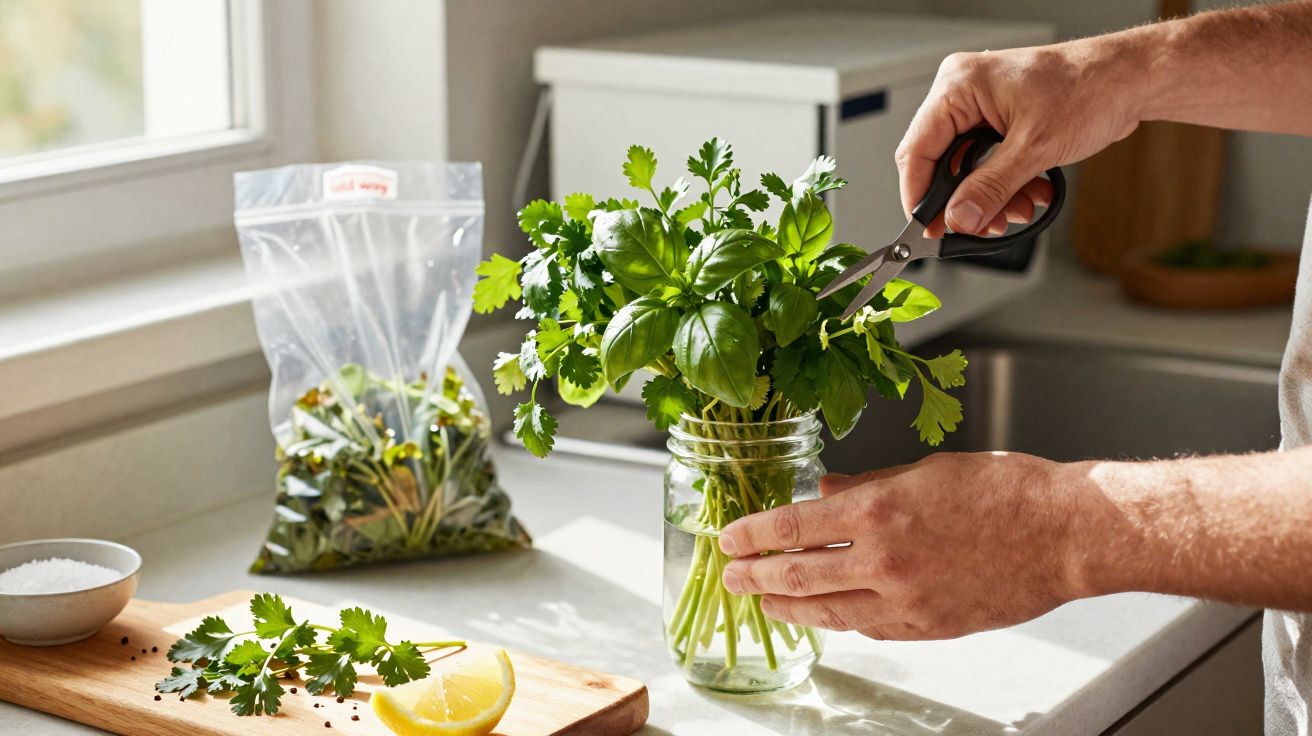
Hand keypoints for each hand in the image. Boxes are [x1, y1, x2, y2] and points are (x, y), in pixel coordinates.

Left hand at [718, 451, 1091, 640]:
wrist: (1066, 534)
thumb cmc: (1006, 492)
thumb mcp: (925, 471)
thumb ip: (868, 485)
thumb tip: (825, 489)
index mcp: (879, 511)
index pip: (792, 526)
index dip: (752, 534)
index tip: (729, 538)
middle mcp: (884, 561)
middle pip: (798, 574)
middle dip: (755, 577)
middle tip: (731, 577)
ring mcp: (906, 601)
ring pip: (828, 611)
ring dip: (789, 607)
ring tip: (764, 603)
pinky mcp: (929, 626)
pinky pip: (871, 628)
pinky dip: (841, 621)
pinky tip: (824, 616)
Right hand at [898, 40, 1143, 236]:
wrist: (1131, 80)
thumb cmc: (1091, 88)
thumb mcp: (1034, 148)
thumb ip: (989, 188)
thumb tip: (958, 219)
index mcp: (959, 86)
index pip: (917, 149)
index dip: (919, 195)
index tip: (927, 229)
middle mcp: (964, 93)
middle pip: (940, 162)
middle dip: (963, 200)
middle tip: (975, 229)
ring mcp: (981, 108)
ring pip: (965, 169)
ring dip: (989, 197)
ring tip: (1017, 211)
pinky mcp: (999, 122)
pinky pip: (986, 164)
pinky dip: (1004, 186)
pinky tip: (1028, 196)